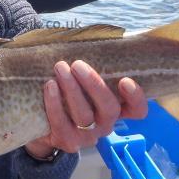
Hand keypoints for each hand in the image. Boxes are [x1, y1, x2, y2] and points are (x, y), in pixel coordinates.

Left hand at [25, 60, 146, 157]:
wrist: (41, 121)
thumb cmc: (67, 91)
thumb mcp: (83, 80)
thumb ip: (94, 66)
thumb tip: (95, 37)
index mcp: (116, 108)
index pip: (137, 110)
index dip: (136, 97)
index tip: (125, 80)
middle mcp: (105, 124)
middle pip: (109, 110)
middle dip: (94, 85)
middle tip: (77, 64)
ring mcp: (88, 136)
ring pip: (84, 116)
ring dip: (72, 89)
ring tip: (60, 68)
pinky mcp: (68, 142)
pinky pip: (62, 124)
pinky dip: (54, 103)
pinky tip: (49, 86)